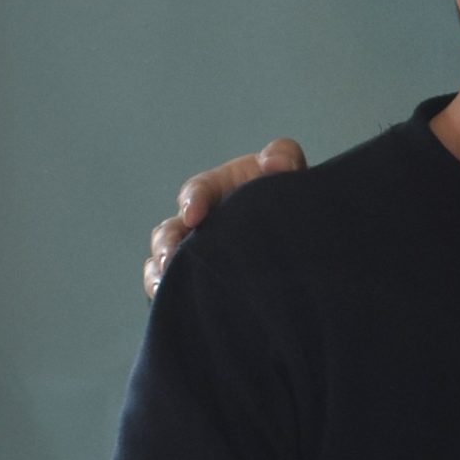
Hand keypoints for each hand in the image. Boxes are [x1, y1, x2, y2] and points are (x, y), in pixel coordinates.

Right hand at [144, 137, 306, 298]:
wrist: (300, 239)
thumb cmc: (285, 198)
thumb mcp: (287, 170)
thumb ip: (283, 156)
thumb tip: (274, 163)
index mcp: (215, 191)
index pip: (196, 191)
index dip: (192, 200)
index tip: (193, 215)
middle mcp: (198, 223)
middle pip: (171, 231)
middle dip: (167, 244)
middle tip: (169, 258)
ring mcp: (195, 253)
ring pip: (165, 261)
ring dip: (160, 272)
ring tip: (163, 286)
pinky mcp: (197, 280)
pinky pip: (174, 289)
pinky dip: (165, 295)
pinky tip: (169, 303)